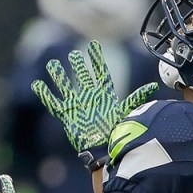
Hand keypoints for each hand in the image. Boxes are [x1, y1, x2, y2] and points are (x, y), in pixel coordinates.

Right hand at [32, 41, 157, 167]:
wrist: (102, 148)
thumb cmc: (114, 130)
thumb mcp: (125, 112)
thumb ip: (136, 98)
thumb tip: (154, 86)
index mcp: (103, 94)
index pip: (100, 72)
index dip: (97, 58)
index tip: (93, 44)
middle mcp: (89, 96)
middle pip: (81, 76)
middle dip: (78, 65)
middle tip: (74, 54)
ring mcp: (76, 104)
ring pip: (65, 86)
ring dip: (58, 76)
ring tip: (52, 64)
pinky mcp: (66, 114)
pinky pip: (53, 102)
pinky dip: (45, 94)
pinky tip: (37, 84)